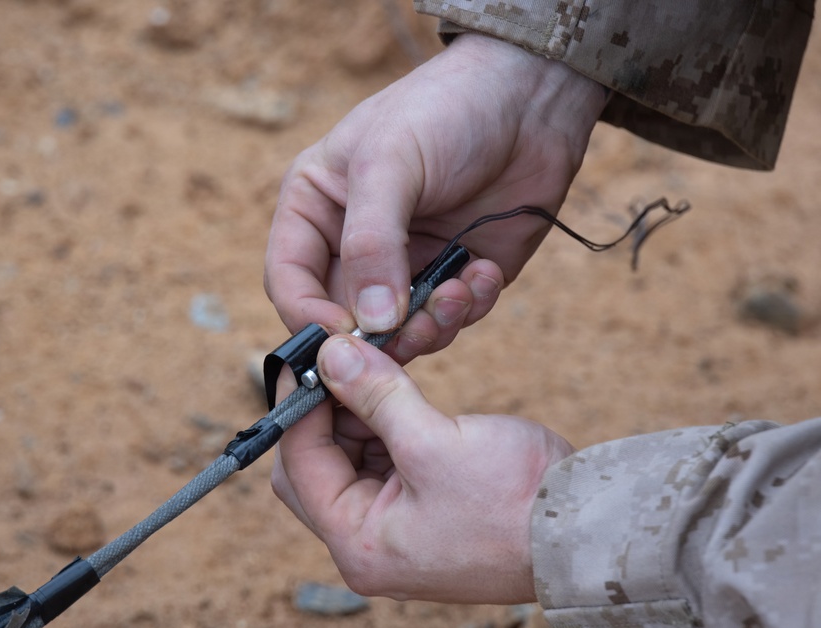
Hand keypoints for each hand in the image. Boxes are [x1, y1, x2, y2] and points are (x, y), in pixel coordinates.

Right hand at [265, 33, 607, 362]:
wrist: (530, 97)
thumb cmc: (445, 109)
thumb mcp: (390, 163)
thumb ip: (372, 243)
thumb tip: (372, 322)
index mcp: (317, 209)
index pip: (290, 281)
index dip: (310, 318)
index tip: (346, 337)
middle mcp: (356, 245)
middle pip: (345, 322)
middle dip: (380, 336)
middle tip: (414, 329)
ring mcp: (407, 265)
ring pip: (400, 333)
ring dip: (429, 326)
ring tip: (459, 290)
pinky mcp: (456, 277)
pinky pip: (450, 320)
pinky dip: (468, 307)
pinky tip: (484, 270)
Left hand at [271, 334, 574, 603]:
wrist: (587, 530)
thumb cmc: (515, 501)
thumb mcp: (435, 441)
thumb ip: (377, 396)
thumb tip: (331, 355)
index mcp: (360, 543)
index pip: (301, 466)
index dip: (300, 406)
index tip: (310, 355)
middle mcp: (371, 545)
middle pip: (322, 465)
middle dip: (332, 409)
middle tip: (348, 360)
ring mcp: (401, 532)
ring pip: (355, 458)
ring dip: (364, 412)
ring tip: (384, 366)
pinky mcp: (428, 514)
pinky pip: (390, 463)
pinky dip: (392, 425)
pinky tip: (405, 392)